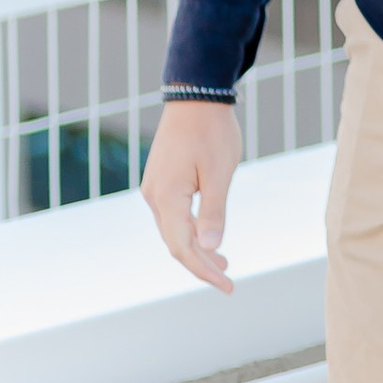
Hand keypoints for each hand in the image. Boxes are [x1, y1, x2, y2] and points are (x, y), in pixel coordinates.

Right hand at [142, 99, 240, 293]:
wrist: (195, 96)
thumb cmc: (212, 132)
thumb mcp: (220, 172)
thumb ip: (214, 212)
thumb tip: (209, 247)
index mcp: (167, 197)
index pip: (183, 247)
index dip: (204, 270)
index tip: (228, 286)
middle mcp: (154, 196)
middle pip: (175, 243)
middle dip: (201, 264)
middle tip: (228, 281)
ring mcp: (154, 189)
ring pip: (173, 230)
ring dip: (196, 249)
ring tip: (222, 263)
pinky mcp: (161, 181)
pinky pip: (173, 215)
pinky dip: (190, 231)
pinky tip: (207, 237)